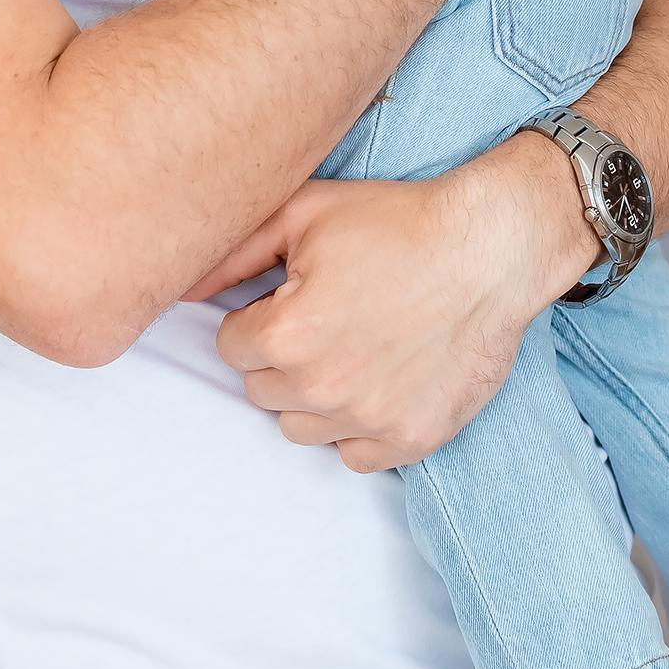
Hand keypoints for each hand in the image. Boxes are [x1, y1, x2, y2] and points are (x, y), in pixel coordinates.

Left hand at [192, 144, 592, 470]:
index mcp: (288, 333)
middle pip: (261, 390)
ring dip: (314, 395)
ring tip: (354, 347)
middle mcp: (323, 387)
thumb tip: (176, 287)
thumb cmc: (398, 222)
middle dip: (282, 356)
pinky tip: (382, 378)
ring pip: (300, 428)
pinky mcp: (410, 440)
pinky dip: (359, 425)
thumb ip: (232, 252)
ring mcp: (369, 420)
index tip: (296, 296)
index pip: (231, 346)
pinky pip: (353, 456)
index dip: (260, 316)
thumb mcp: (305, 213)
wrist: (492, 248)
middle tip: (329, 316)